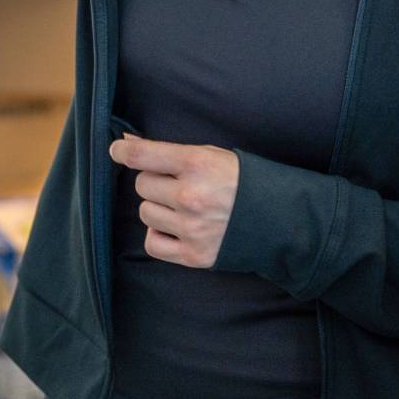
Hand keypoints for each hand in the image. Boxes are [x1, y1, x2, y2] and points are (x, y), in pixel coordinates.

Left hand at [109, 134, 239, 268]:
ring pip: (145, 213)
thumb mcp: (212, 155)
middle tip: (176, 184)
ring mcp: (192, 227)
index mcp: (197, 164)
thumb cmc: (244, 182)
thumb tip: (128, 144)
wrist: (282, 220)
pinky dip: (159, 235)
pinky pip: (152, 243)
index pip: (143, 155)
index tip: (116, 150)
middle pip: (142, 185)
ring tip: (182, 207)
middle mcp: (191, 196)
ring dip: (158, 208)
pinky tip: (176, 228)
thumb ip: (170, 152)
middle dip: (154, 182)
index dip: (123, 151)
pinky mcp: (194, 254)